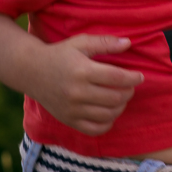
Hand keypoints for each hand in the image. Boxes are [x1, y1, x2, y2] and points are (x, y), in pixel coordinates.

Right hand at [22, 34, 144, 135]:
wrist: (31, 71)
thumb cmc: (60, 54)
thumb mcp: (81, 42)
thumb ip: (105, 42)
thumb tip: (129, 43)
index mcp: (83, 71)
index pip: (117, 78)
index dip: (133, 78)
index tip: (140, 76)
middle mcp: (77, 92)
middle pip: (115, 98)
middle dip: (129, 92)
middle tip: (130, 86)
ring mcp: (72, 109)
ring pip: (107, 115)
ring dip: (120, 107)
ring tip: (120, 98)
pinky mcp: (68, 120)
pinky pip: (94, 129)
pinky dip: (107, 123)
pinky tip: (109, 112)